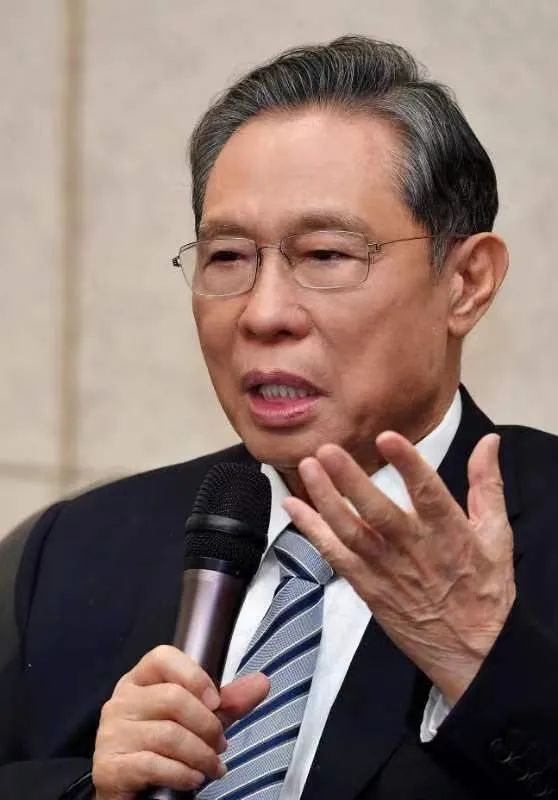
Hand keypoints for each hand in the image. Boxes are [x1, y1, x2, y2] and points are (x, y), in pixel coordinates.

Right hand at [92, 645, 268, 799]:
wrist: (130, 792)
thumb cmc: (162, 749)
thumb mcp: (198, 721)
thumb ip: (228, 702)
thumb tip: (261, 682)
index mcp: (139, 680)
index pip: (162, 657)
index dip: (194, 676)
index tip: (216, 701)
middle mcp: (121, 701)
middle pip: (172, 698)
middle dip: (207, 725)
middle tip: (220, 744)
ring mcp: (112, 733)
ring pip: (168, 734)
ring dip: (201, 754)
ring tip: (212, 766)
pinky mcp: (110, 766)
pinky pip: (154, 764)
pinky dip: (183, 774)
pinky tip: (192, 778)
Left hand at [283, 432, 515, 704]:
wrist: (474, 653)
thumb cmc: (485, 590)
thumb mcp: (497, 536)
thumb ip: (487, 485)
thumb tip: (489, 441)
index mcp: (450, 534)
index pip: (428, 494)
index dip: (408, 466)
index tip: (386, 438)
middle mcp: (414, 551)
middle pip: (378, 513)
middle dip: (351, 481)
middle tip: (327, 451)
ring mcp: (386, 570)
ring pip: (350, 532)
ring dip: (326, 499)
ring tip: (308, 467)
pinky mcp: (368, 587)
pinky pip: (335, 557)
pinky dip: (312, 531)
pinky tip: (294, 506)